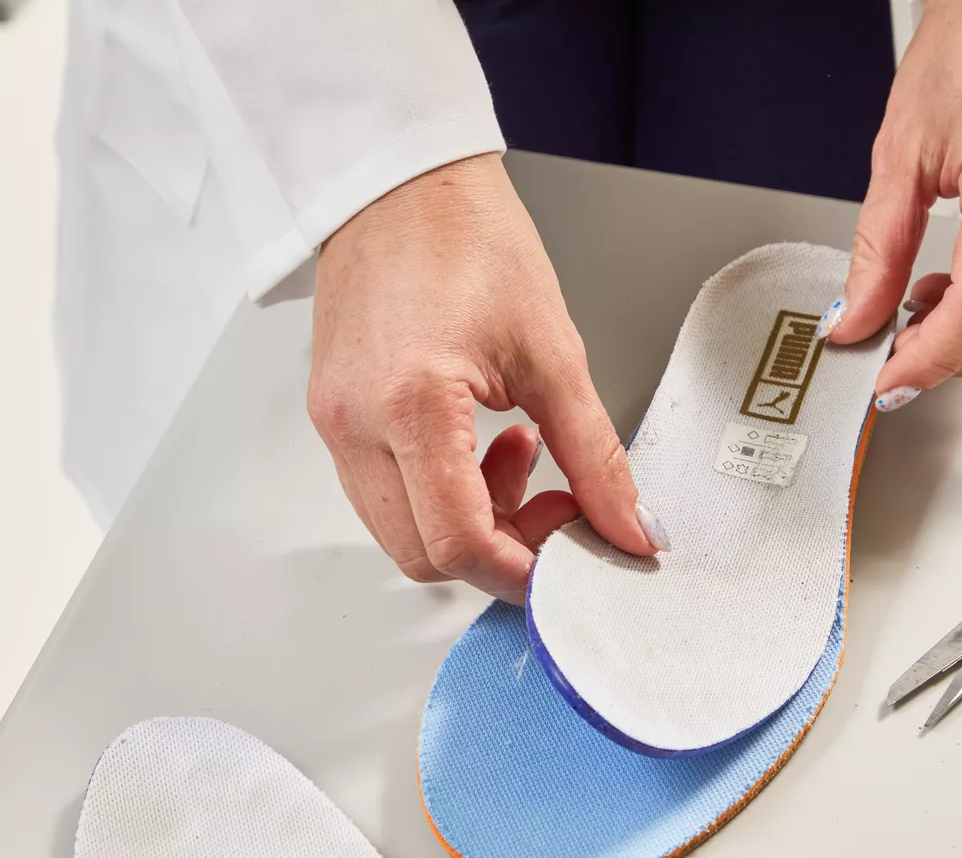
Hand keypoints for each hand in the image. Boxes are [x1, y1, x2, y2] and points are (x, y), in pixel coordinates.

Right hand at [309, 153, 662, 603]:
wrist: (401, 184)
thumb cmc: (466, 236)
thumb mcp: (553, 352)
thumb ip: (595, 455)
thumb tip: (629, 526)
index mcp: (411, 402)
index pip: (458, 542)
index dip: (521, 569)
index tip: (569, 550)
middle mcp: (355, 423)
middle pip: (421, 555)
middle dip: (498, 550)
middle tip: (553, 503)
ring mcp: (334, 423)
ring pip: (400, 531)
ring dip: (469, 521)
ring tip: (519, 454)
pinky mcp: (331, 415)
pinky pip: (384, 494)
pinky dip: (438, 494)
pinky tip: (478, 444)